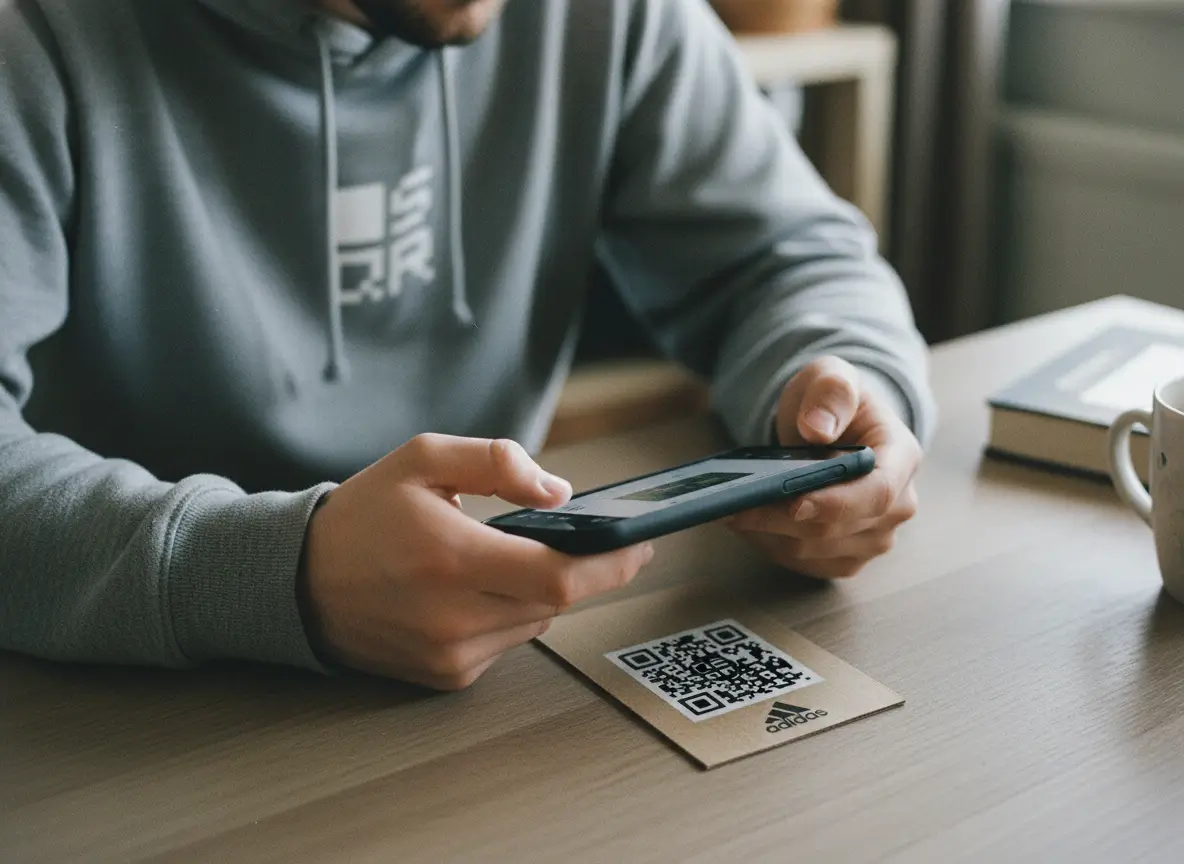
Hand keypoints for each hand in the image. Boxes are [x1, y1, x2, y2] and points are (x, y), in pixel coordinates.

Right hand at [299, 434, 653, 688]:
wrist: (297, 582)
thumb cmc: (363, 515)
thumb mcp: (423, 459)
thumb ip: (498, 461)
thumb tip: (560, 492)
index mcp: (451, 557)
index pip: (559, 575)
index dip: (611, 563)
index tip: (641, 544)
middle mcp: (453, 617)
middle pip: (555, 600)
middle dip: (572, 567)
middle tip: (575, 538)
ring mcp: (450, 655)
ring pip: (535, 622)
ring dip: (535, 590)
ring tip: (495, 558)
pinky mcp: (445, 676)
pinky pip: (505, 642)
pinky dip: (506, 613)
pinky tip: (470, 591)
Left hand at [728, 357, 920, 578]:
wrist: (833, 427)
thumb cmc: (832, 402)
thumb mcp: (831, 378)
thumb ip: (830, 393)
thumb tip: (817, 428)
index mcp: (901, 457)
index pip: (877, 493)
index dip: (836, 504)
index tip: (794, 503)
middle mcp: (898, 506)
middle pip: (838, 528)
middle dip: (782, 519)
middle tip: (735, 505)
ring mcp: (876, 537)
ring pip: (816, 551)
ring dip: (770, 535)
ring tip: (732, 511)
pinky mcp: (849, 556)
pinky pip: (807, 563)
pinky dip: (773, 547)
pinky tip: (748, 525)